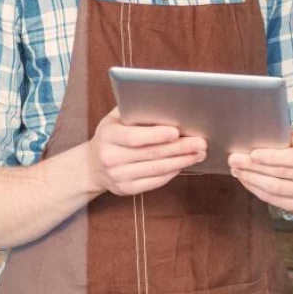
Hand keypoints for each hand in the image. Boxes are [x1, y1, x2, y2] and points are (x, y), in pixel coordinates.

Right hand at [88, 107, 206, 195]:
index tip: (177, 131)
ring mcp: (118, 176)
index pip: (134, 137)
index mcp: (108, 136)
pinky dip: (172, 172)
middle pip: (151, 154)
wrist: (91, 165)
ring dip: (181, 161)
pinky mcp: (127, 190)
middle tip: (200, 142)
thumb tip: (165, 103)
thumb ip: (134, 110)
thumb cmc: (111, 135)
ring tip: (199, 153)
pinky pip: (154, 181)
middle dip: (179, 148)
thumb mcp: (115, 118)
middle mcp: (111, 158)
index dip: (157, 135)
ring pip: (156, 169)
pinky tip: (184, 163)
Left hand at [228, 130, 292, 213]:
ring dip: (251, 179)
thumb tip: (268, 131)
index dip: (272, 157)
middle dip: (253, 166)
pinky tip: (244, 180)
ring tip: (236, 169)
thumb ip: (290, 137)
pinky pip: (273, 199)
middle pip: (280, 173)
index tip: (252, 153)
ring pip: (275, 188)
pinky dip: (255, 189)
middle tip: (234, 159)